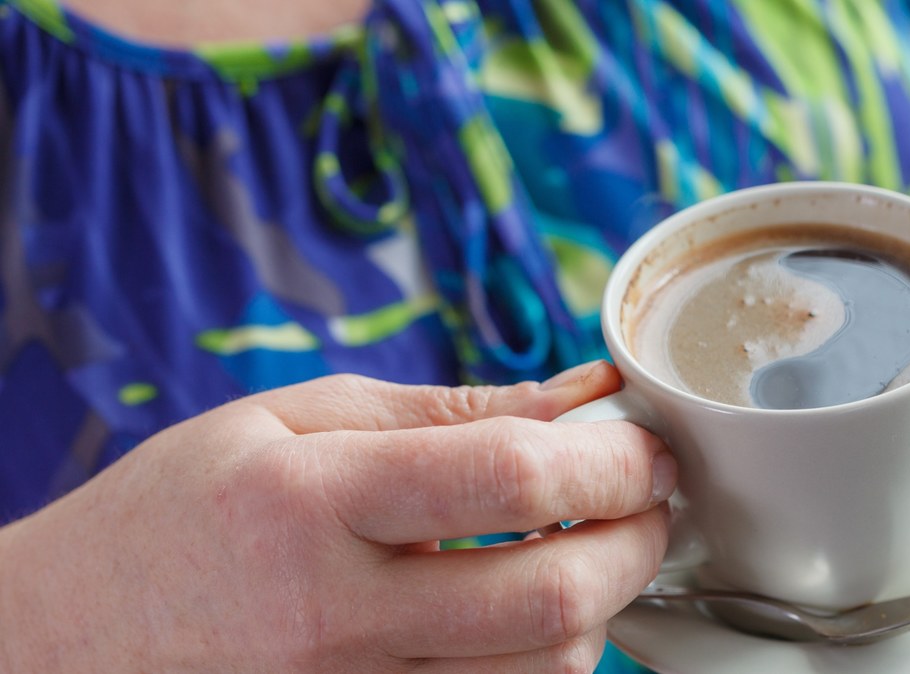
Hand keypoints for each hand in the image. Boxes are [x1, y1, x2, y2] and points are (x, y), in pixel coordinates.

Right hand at [0, 361, 674, 672]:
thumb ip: (447, 410)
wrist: (61, 647)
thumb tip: (578, 394)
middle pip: (550, 596)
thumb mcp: (291, 421)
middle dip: (637, 540)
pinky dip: (543, 666)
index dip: (610, 459)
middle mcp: (333, 618)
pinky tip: (528, 618)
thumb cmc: (177, 518)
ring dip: (601, 608)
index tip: (645, 447)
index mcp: (312, 503)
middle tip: (649, 501)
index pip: (510, 478)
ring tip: (589, 551)